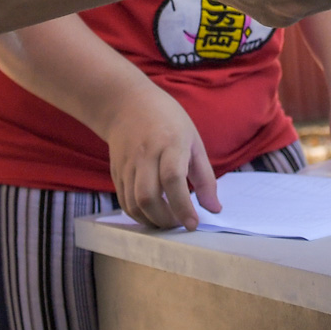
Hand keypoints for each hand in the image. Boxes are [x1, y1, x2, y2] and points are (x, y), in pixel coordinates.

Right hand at [103, 85, 217, 230]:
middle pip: (148, 196)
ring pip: (133, 203)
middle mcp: (145, 154)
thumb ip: (205, 176)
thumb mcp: (194, 140)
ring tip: (168, 222)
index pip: (173, 178)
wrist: (128, 104)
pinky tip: (152, 215)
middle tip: (181, 224)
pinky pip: (124, 201)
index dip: (183, 205)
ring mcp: (127, 164)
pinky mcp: (116, 172)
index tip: (194, 223)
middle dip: (165, 219)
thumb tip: (214, 208)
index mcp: (170, 142)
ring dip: (151, 221)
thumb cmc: (168, 121)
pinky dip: (138, 215)